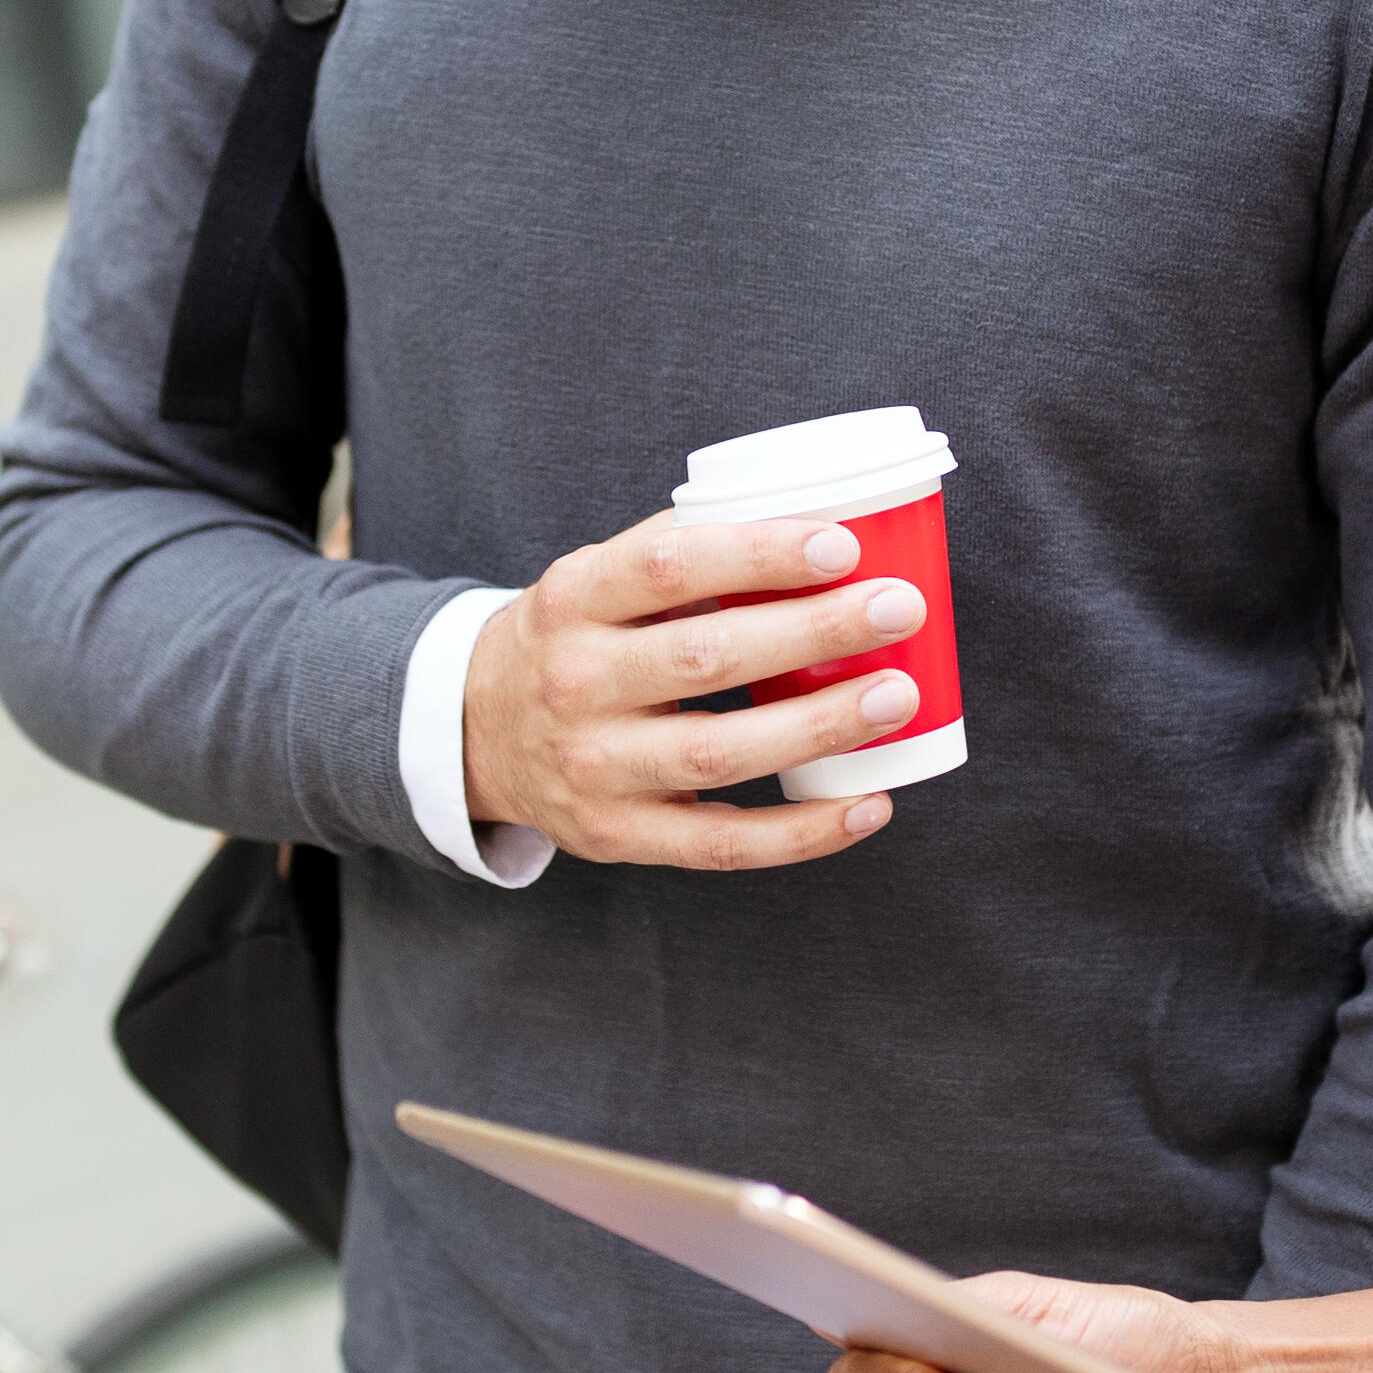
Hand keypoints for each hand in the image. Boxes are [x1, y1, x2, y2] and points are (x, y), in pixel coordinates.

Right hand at [458, 512, 930, 869]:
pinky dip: (803, 832)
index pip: (667, 567)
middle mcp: (573, 683)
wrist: (474, 732)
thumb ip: (679, 553)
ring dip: (819, 726)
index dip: (757, 554)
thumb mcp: (592, 581)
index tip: (841, 545)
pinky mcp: (615, 837)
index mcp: (571, 599)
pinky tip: (869, 805)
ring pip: (718, 752)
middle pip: (705, 659)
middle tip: (898, 609)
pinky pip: (721, 844)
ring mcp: (591, 768)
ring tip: (896, 697)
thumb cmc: (571, 641)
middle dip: (814, 632)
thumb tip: (818, 528)